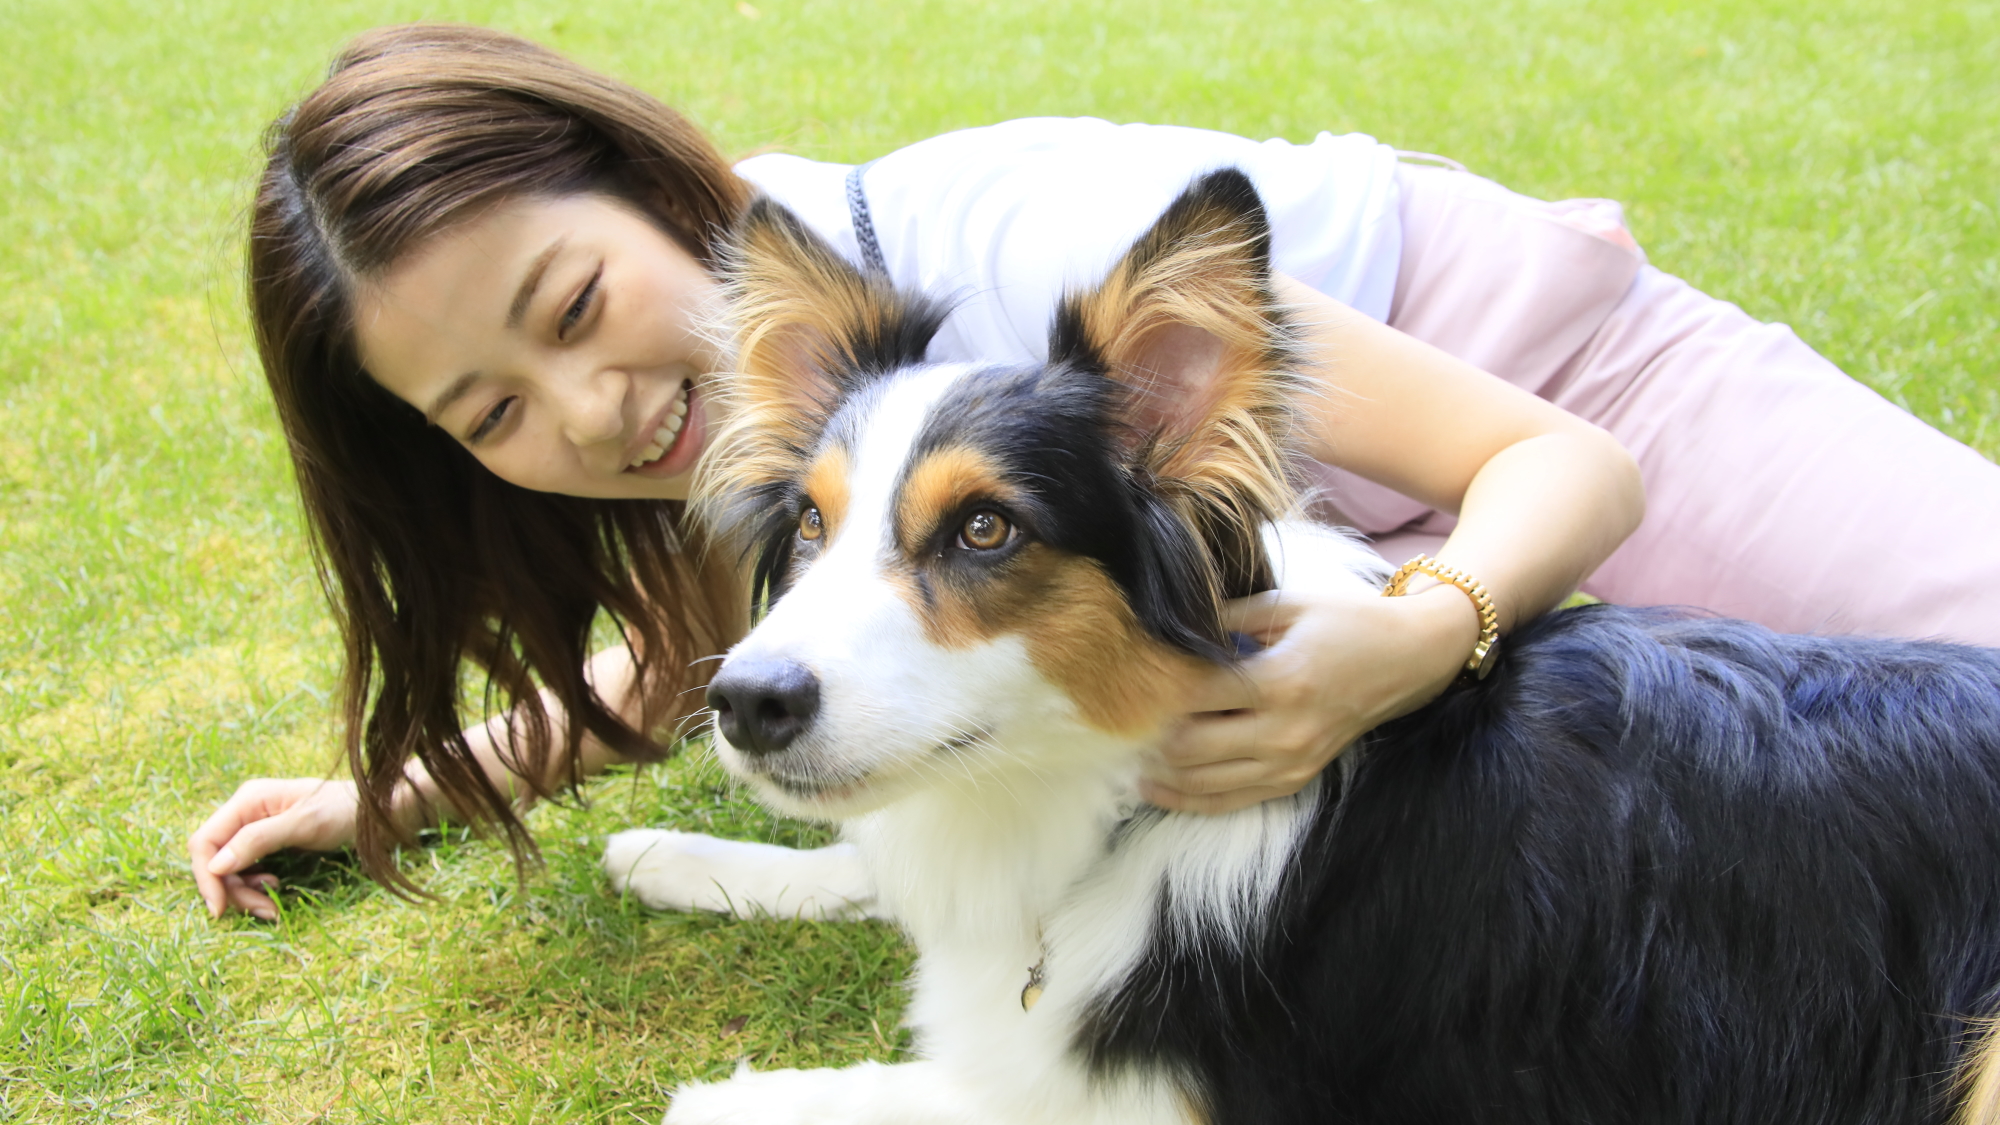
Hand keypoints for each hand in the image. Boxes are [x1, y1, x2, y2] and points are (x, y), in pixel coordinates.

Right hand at [189, 778, 362, 919]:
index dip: (206, 877)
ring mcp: (252, 826)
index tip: (220, 909)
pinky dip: (254, 886)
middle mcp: (244, 811)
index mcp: (247, 800)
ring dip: (244, 892)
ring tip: (271, 905)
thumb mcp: (303, 824)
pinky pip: (244, 869)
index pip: (204, 841)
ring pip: (228, 868)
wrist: (371, 812)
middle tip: (264, 910)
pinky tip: (274, 889)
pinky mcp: (263, 841)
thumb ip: (258, 840)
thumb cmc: (342, 811)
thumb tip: (216, 865)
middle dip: (232, 889)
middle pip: (214, 859)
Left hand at [1142, 583, 1477, 813]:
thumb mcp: (1289, 603)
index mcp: (1281, 681)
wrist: (1409, 659)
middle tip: (1118, 720)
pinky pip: (1230, 802)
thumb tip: (1174, 625)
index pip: (1196, 696)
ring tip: (1126, 754)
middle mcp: (1284, 731)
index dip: (1155, 691)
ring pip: (1203, 783)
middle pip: (1190, 749)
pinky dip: (1188, 798)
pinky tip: (1156, 787)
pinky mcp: (1295, 781)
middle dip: (1149, 737)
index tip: (1126, 680)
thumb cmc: (1349, 622)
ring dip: (1160, 772)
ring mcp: (1291, 763)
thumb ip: (1228, 617)